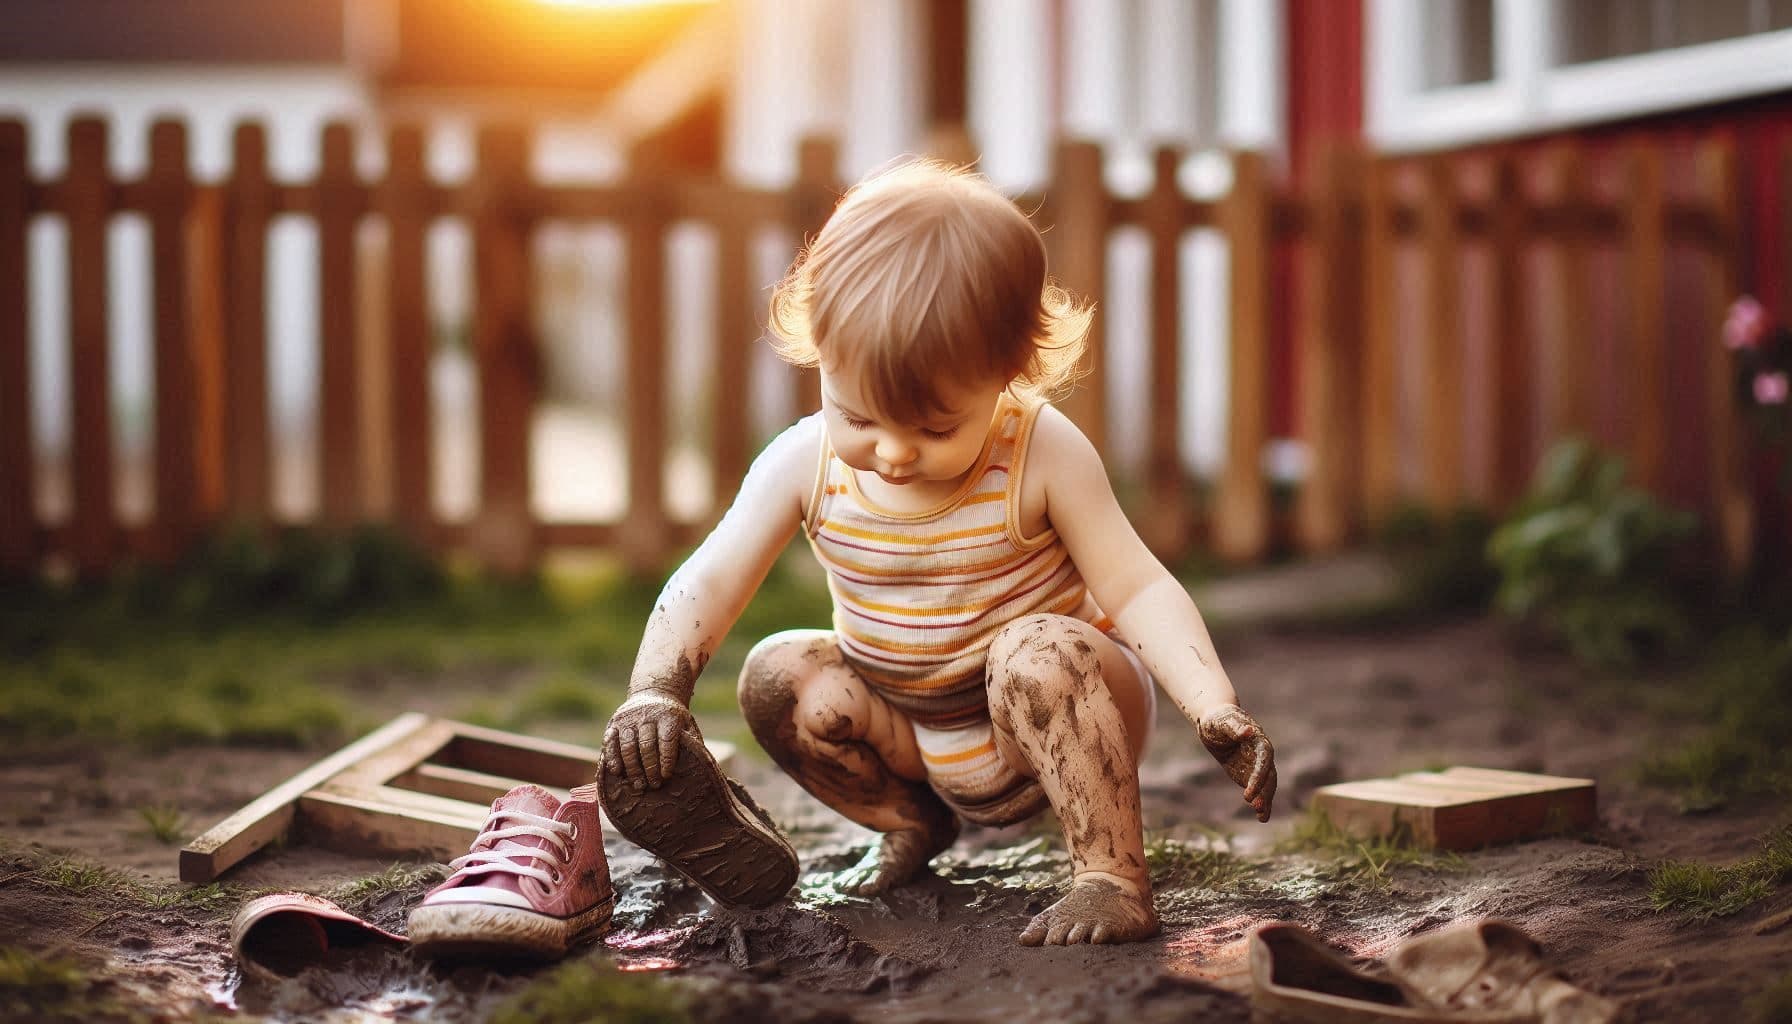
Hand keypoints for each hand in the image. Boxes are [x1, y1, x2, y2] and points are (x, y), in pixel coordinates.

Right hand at [602, 692, 698, 790]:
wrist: (655, 692)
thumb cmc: (673, 717)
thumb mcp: (686, 723)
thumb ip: (691, 741)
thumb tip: (699, 764)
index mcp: (668, 716)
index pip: (667, 739)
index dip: (666, 758)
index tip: (666, 775)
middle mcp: (647, 715)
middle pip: (646, 744)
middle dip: (649, 767)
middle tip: (653, 784)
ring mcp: (629, 718)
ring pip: (627, 744)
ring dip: (632, 766)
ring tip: (637, 784)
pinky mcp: (615, 722)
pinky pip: (610, 740)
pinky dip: (612, 756)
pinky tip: (616, 771)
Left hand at [1198, 704, 1276, 821]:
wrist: (1214, 723)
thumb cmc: (1218, 720)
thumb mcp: (1222, 722)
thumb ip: (1235, 728)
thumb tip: (1248, 731)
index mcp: (1259, 741)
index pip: (1264, 760)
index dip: (1259, 776)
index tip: (1248, 791)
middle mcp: (1262, 756)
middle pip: (1269, 775)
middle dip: (1264, 791)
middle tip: (1255, 806)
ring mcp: (1256, 767)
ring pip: (1267, 786)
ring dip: (1265, 800)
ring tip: (1261, 816)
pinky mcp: (1248, 775)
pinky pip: (1258, 790)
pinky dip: (1261, 803)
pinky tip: (1261, 817)